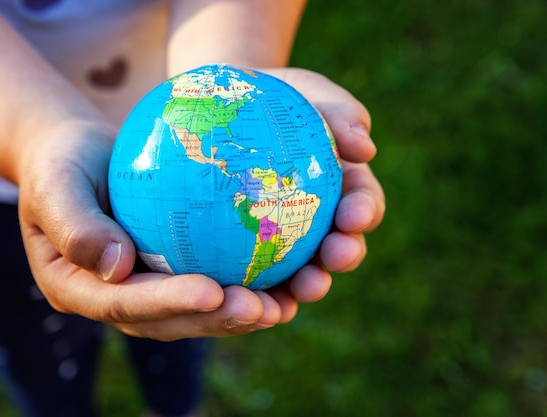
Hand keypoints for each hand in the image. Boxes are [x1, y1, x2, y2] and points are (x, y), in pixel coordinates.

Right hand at [17, 121, 284, 340]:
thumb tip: (114, 268)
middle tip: (264, 309)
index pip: (124, 304)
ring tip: (283, 306)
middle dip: (216, 320)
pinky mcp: (167, 274)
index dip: (169, 304)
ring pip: (193, 314)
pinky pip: (208, 284)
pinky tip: (283, 278)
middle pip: (167, 322)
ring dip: (239, 315)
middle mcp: (112, 299)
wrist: (75, 158)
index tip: (213, 292)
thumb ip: (75, 223)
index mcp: (76, 288)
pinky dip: (244, 286)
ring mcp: (142, 290)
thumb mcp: (56, 181)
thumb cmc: (60, 162)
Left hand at [260, 68, 384, 315]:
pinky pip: (255, 269)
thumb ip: (342, 114)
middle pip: (339, 244)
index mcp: (343, 185)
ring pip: (302, 268)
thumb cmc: (278, 97)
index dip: (364, 212)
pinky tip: (244, 289)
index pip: (362, 202)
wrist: (230, 107)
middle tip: (335, 258)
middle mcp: (321, 218)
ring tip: (299, 289)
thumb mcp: (312, 93)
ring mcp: (288, 237)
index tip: (355, 216)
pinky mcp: (252, 248)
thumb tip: (366, 147)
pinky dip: (257, 284)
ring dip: (306, 282)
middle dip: (344, 255)